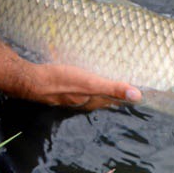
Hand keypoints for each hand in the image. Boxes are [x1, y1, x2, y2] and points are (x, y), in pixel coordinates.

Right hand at [24, 63, 142, 110]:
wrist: (32, 81)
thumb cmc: (62, 82)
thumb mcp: (90, 83)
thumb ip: (112, 88)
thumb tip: (137, 95)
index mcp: (94, 101)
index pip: (116, 99)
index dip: (127, 94)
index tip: (140, 88)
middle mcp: (84, 101)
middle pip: (104, 96)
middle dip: (115, 89)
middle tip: (127, 78)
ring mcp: (72, 95)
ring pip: (92, 91)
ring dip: (101, 84)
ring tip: (109, 73)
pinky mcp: (62, 87)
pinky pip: (80, 84)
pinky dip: (87, 79)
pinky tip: (85, 71)